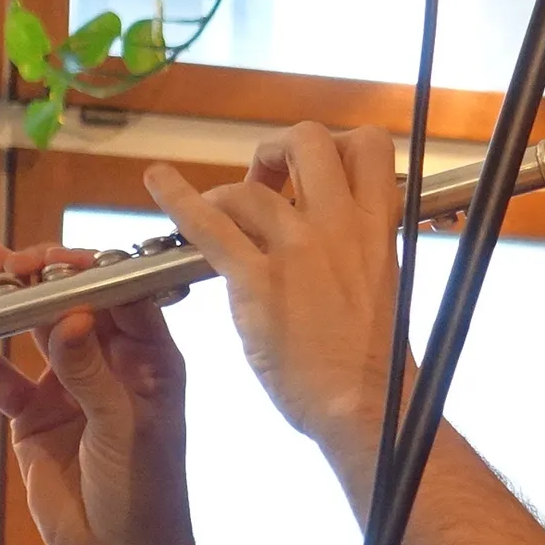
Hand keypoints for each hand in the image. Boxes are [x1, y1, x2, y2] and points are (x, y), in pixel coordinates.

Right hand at [0, 239, 195, 544]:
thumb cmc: (146, 491)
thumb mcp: (124, 428)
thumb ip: (91, 373)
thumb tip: (70, 316)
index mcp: (153, 356)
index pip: (122, 296)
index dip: (87, 271)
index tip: (51, 260)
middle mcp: (114, 361)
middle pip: (74, 304)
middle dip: (40, 278)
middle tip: (3, 261)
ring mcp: (72, 385)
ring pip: (35, 332)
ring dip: (6, 307)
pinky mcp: (36, 414)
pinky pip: (3, 378)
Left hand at [144, 122, 401, 447]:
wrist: (366, 404)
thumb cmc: (376, 359)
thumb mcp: (385, 283)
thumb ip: (361, 247)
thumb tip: (336, 231)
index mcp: (379, 227)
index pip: (371, 146)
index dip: (339, 145)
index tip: (316, 172)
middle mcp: (341, 225)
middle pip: (308, 140)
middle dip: (281, 150)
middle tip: (269, 178)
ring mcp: (298, 248)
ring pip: (251, 186)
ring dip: (229, 194)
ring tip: (219, 215)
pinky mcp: (257, 280)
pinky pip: (209, 224)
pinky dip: (177, 198)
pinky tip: (159, 183)